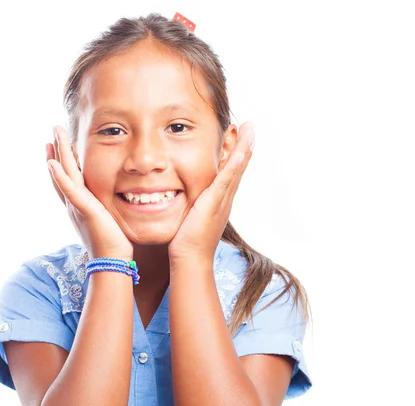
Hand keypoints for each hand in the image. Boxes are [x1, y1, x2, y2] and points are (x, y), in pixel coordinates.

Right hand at [46, 126, 133, 259]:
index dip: (61, 163)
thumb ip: (106, 209)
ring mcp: (76, 207)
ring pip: (64, 176)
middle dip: (58, 151)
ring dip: (58, 154)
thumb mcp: (108, 220)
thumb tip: (115, 200)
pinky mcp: (84, 211)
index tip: (56, 145)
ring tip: (54, 135)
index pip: (67, 180)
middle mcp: (74, 205)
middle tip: (54, 130)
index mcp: (79, 207)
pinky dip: (60, 177)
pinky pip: (70, 191)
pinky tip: (53, 163)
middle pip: (62, 173)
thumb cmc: (114, 246)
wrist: (112, 262)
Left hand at [168, 121, 255, 262]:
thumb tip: (178, 195)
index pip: (229, 172)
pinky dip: (236, 163)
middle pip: (238, 167)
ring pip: (236, 169)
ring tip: (250, 128)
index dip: (234, 154)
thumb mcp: (189, 216)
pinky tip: (242, 148)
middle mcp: (224, 198)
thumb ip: (189, 203)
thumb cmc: (186, 242)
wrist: (190, 258)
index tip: (236, 135)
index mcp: (218, 200)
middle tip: (249, 125)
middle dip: (244, 145)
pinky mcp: (215, 202)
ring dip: (244, 148)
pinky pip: (228, 179)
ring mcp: (222, 200)